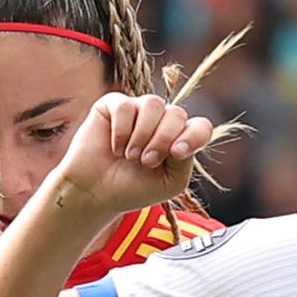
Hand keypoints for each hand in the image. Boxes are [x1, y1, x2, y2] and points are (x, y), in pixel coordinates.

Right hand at [46, 92, 216, 224]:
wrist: (97, 192)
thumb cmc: (133, 188)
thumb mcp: (171, 182)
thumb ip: (185, 160)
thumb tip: (181, 139)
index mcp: (180, 138)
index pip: (200, 126)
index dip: (193, 136)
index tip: (177, 153)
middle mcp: (162, 120)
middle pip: (177, 114)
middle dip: (162, 140)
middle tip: (145, 162)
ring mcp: (139, 110)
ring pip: (154, 104)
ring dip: (142, 134)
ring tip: (131, 156)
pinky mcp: (114, 105)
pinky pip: (126, 106)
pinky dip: (121, 130)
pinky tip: (115, 147)